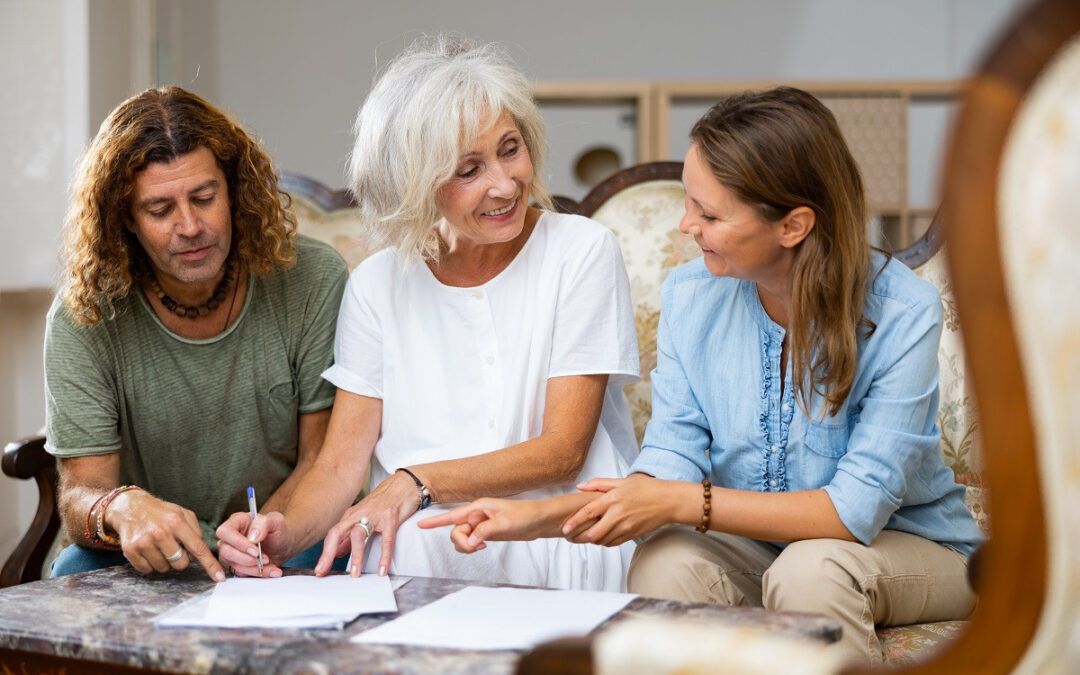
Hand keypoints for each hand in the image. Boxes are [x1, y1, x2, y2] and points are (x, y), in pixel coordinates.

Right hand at [107, 489, 224, 581]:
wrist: (130, 507)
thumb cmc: (161, 512)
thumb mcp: (182, 514)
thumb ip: (195, 532)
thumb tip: (199, 553)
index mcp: (177, 522)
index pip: (198, 548)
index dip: (210, 565)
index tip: (219, 578)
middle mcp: (160, 532)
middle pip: (181, 564)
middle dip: (180, 559)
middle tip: (173, 547)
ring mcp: (144, 542)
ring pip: (164, 568)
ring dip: (164, 561)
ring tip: (159, 546)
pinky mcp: (130, 550)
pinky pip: (147, 570)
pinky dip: (150, 563)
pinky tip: (148, 550)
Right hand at [216, 510, 291, 577]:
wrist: (283, 547)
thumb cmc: (278, 531)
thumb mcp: (276, 521)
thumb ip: (263, 523)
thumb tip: (252, 537)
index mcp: (237, 521)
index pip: (225, 532)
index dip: (238, 543)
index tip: (255, 551)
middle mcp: (230, 537)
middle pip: (226, 551)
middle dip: (247, 559)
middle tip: (265, 559)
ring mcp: (231, 552)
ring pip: (234, 565)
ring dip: (254, 568)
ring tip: (270, 563)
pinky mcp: (236, 565)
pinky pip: (242, 574)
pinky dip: (258, 574)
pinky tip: (271, 570)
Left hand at [317, 470, 419, 577]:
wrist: (403, 485)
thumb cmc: (383, 502)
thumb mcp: (363, 517)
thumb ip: (350, 536)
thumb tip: (337, 552)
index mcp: (351, 515)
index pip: (332, 534)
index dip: (324, 552)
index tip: (320, 570)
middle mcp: (359, 514)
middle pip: (338, 533)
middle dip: (328, 553)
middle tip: (323, 572)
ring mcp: (375, 515)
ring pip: (359, 535)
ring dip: (356, 556)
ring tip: (355, 574)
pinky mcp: (390, 518)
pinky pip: (386, 540)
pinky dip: (384, 556)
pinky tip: (382, 569)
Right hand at [418, 498, 548, 552]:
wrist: (538, 521)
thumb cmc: (525, 515)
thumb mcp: (505, 523)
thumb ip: (485, 531)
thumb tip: (471, 541)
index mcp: (478, 507)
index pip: (452, 515)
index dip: (435, 521)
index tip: (420, 524)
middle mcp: (476, 515)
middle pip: (455, 532)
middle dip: (462, 543)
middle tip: (478, 547)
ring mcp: (479, 524)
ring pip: (461, 538)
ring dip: (467, 547)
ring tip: (483, 547)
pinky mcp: (484, 533)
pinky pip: (470, 542)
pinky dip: (472, 548)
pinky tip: (483, 546)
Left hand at [562, 474, 674, 546]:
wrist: (669, 501)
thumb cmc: (647, 489)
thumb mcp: (622, 481)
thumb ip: (599, 484)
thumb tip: (580, 486)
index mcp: (614, 499)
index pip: (588, 512)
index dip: (574, 522)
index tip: (564, 528)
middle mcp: (618, 515)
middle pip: (593, 533)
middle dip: (579, 537)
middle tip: (570, 536)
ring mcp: (626, 527)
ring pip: (602, 541)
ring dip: (590, 541)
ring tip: (581, 536)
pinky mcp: (631, 535)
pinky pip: (612, 543)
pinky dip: (603, 542)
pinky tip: (599, 537)